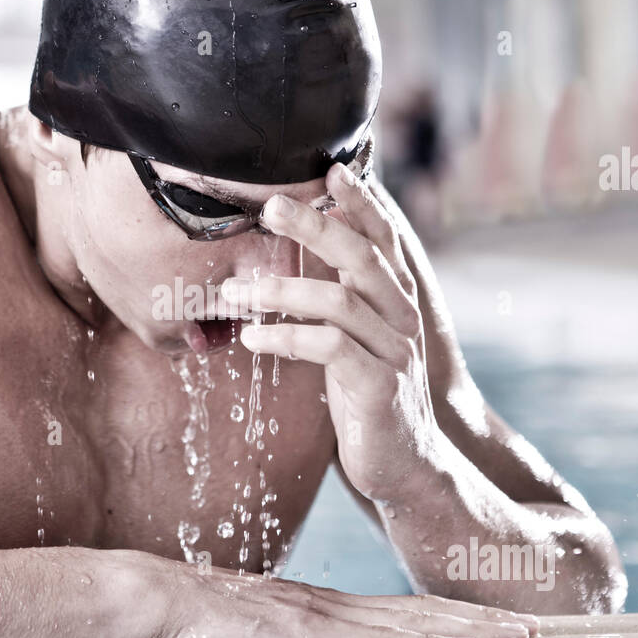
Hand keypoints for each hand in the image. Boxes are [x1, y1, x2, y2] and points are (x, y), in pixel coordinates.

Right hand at [142, 556, 537, 637]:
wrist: (153, 601)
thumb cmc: (180, 624)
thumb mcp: (237, 635)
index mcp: (315, 608)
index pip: (395, 612)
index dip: (443, 615)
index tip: (483, 621)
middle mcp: (331, 607)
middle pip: (420, 612)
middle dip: (477, 618)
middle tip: (530, 624)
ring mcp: (326, 619)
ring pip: (418, 623)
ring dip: (474, 628)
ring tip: (520, 633)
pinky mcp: (315, 637)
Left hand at [225, 156, 435, 503]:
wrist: (406, 467)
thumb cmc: (367, 399)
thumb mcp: (353, 343)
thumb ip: (338, 302)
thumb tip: (299, 261)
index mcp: (397, 302)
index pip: (383, 240)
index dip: (361, 203)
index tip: (330, 169)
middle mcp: (403, 319)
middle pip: (362, 257)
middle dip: (316, 226)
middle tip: (270, 207)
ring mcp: (395, 352)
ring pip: (340, 301)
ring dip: (281, 289)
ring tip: (232, 292)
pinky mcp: (379, 388)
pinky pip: (330, 349)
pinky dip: (287, 337)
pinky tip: (252, 336)